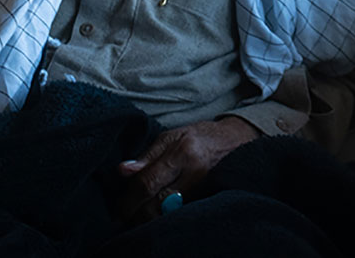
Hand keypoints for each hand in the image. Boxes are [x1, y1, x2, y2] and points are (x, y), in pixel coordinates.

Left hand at [116, 116, 259, 222]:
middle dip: (136, 214)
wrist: (236, 140)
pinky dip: (166, 217)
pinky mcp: (209, 198)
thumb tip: (122, 171)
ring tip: (138, 215)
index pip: (148, 183)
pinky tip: (156, 214)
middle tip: (124, 217)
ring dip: (150, 218)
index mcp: (182, 152)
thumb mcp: (171, 137)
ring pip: (169, 213)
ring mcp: (204, 188)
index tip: (118, 208)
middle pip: (158, 204)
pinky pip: (181, 213)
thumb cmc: (199, 136)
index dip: (128, 200)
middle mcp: (195, 172)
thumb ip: (146, 156)